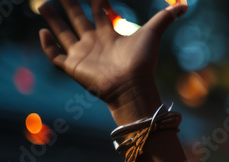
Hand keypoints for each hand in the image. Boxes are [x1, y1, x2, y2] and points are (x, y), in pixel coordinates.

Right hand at [38, 0, 186, 121]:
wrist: (131, 86)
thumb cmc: (142, 62)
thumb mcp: (152, 33)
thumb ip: (166, 18)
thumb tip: (187, 5)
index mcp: (110, 34)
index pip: (99, 12)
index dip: (96, 0)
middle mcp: (94, 42)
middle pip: (77, 18)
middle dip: (69, 4)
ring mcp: (82, 54)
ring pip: (63, 33)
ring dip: (53, 20)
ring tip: (43, 4)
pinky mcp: (73, 67)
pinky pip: (55, 56)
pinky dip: (47, 45)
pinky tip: (41, 32)